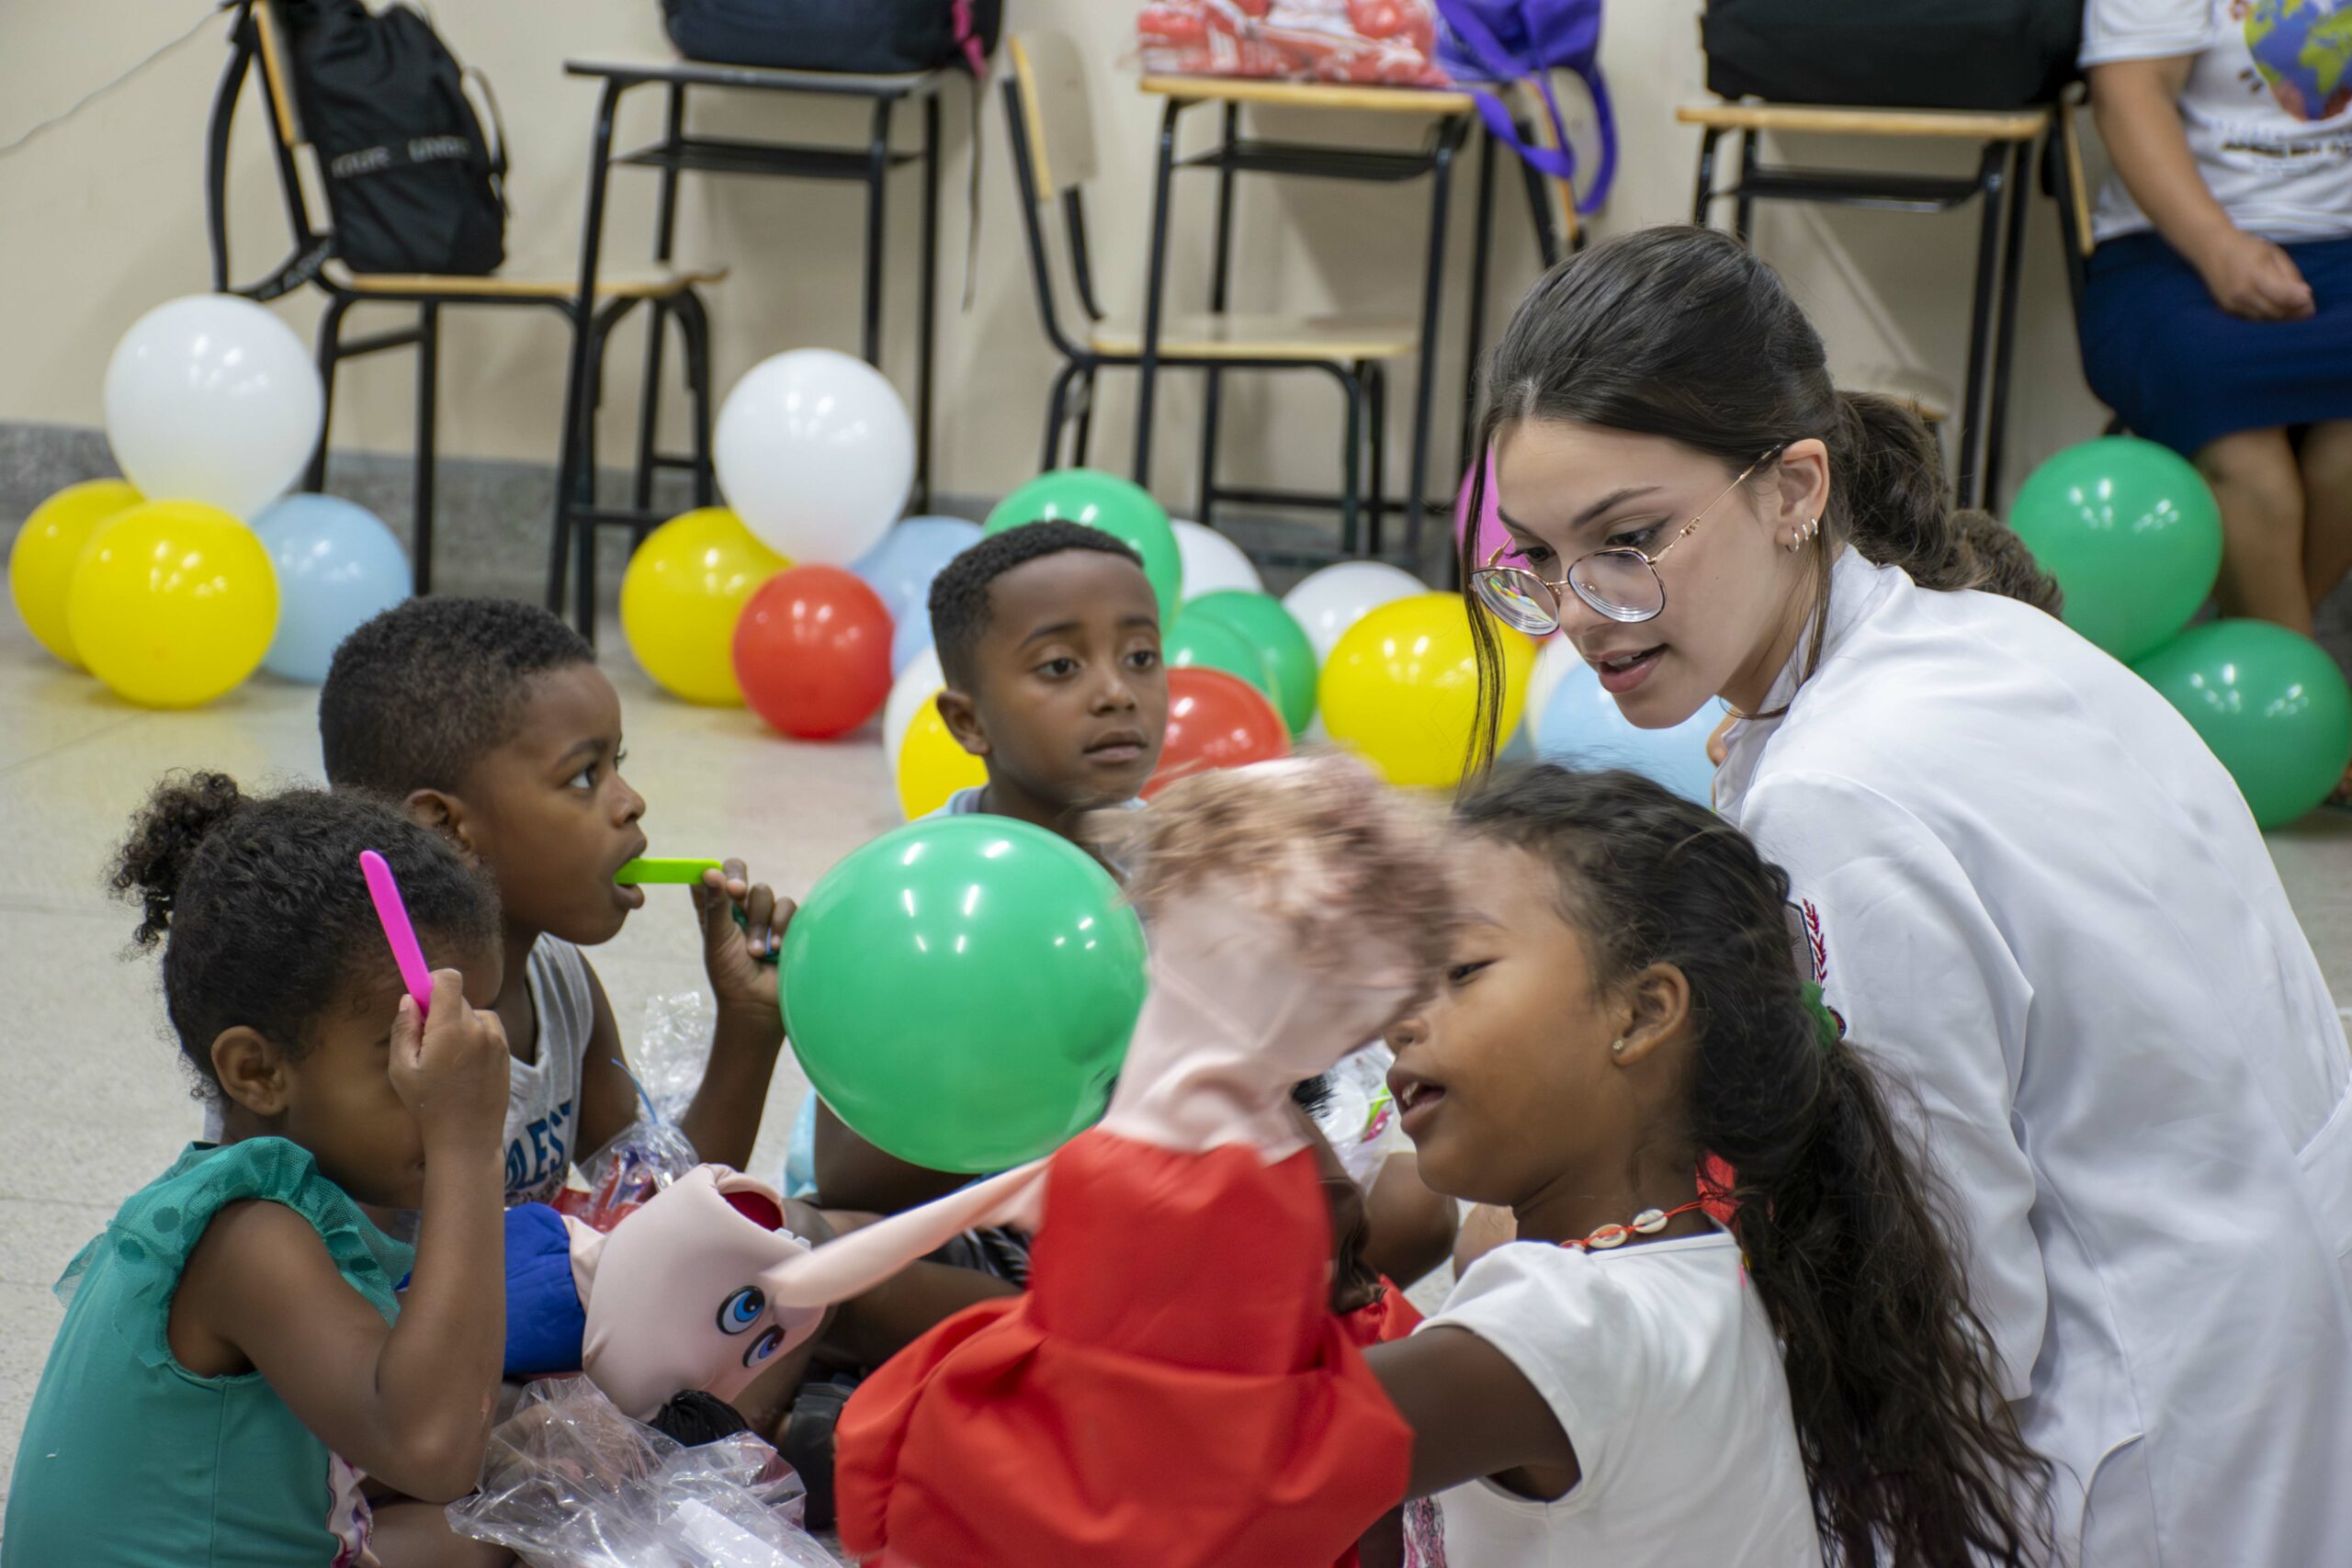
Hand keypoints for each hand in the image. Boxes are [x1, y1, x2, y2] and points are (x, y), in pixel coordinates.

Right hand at [388, 970, 509, 1152]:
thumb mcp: (402, 1068)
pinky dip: (475, 1038)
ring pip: (473, 1015)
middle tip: (427, 1041)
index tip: (422, 995)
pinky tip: (463, 1067)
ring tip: (446, 1060)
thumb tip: (409, 999)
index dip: (433, 980)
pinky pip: (487, 1031)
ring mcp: (497, 1040)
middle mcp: (479, 1028)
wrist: (468, 1137)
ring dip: (459, 1026)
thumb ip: (403, 1028)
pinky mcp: (506, 1052)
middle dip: (441, 1010)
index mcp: (451, 1028)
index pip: (449, 979)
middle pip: (458, 998)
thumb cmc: (428, 1106)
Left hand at [696, 859, 790, 1035]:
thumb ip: (716, 906)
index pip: (713, 876)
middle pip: (740, 875)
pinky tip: (777, 949)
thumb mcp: (718, 940)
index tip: (716, 879)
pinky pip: (789, 907)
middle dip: (738, 885)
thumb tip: (709, 871)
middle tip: (736, 893)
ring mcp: (766, 916)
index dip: (715, 871)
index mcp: (717, 911)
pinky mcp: (791, 924)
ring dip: (759, 921)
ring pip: (765, 893)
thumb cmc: (731, 976)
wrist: (760, 1005)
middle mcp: (740, 909)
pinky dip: (782, 926)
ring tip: (756, 952)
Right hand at [2193, 228, 2315, 320]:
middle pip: (2275, 311)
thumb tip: (2305, 297)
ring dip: (2282, 317)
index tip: (2311, 302)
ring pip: (2265, 319)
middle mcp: (2242, 293)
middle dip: (2294, 312)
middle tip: (2307, 309)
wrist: (2212, 249)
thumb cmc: (2247, 248)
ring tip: (2293, 309)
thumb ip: (2290, 275)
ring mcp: (2233, 304)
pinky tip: (2276, 309)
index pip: (2283, 296)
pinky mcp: (2228, 310)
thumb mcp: (2274, 254)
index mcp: (2256, 273)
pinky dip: (2268, 317)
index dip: (2300, 302)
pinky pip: (2254, 319)